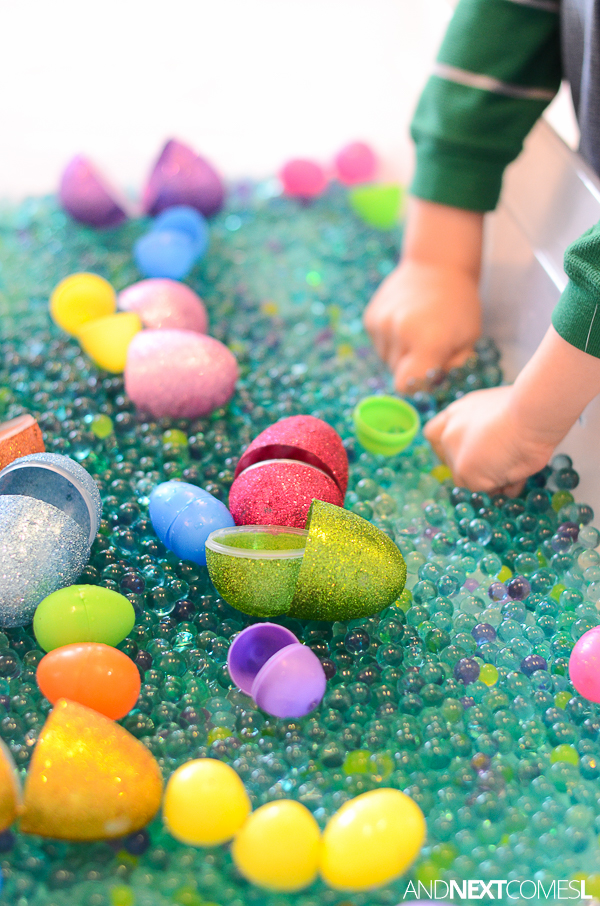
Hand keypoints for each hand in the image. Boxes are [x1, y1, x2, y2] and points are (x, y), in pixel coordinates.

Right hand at [364, 258, 482, 390]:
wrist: (437, 264)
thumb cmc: (460, 305)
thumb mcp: (469, 339)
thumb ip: (452, 368)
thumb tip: (432, 385)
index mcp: (427, 341)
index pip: (407, 386)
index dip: (418, 385)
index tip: (430, 374)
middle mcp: (399, 333)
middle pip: (397, 374)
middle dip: (413, 368)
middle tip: (429, 348)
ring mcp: (381, 324)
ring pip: (387, 360)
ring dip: (401, 354)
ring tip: (417, 331)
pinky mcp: (370, 318)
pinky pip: (379, 344)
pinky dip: (391, 340)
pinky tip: (405, 322)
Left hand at [424, 385, 556, 495]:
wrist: (532, 413)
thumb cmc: (526, 411)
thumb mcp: (499, 417)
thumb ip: (485, 434)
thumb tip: (491, 459)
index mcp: (457, 414)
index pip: (434, 434)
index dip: (447, 448)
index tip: (468, 455)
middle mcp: (449, 432)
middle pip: (452, 463)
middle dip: (475, 470)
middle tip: (501, 464)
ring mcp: (454, 453)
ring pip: (470, 481)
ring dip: (492, 480)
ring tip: (516, 464)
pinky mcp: (464, 471)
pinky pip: (486, 491)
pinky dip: (503, 488)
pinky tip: (517, 473)